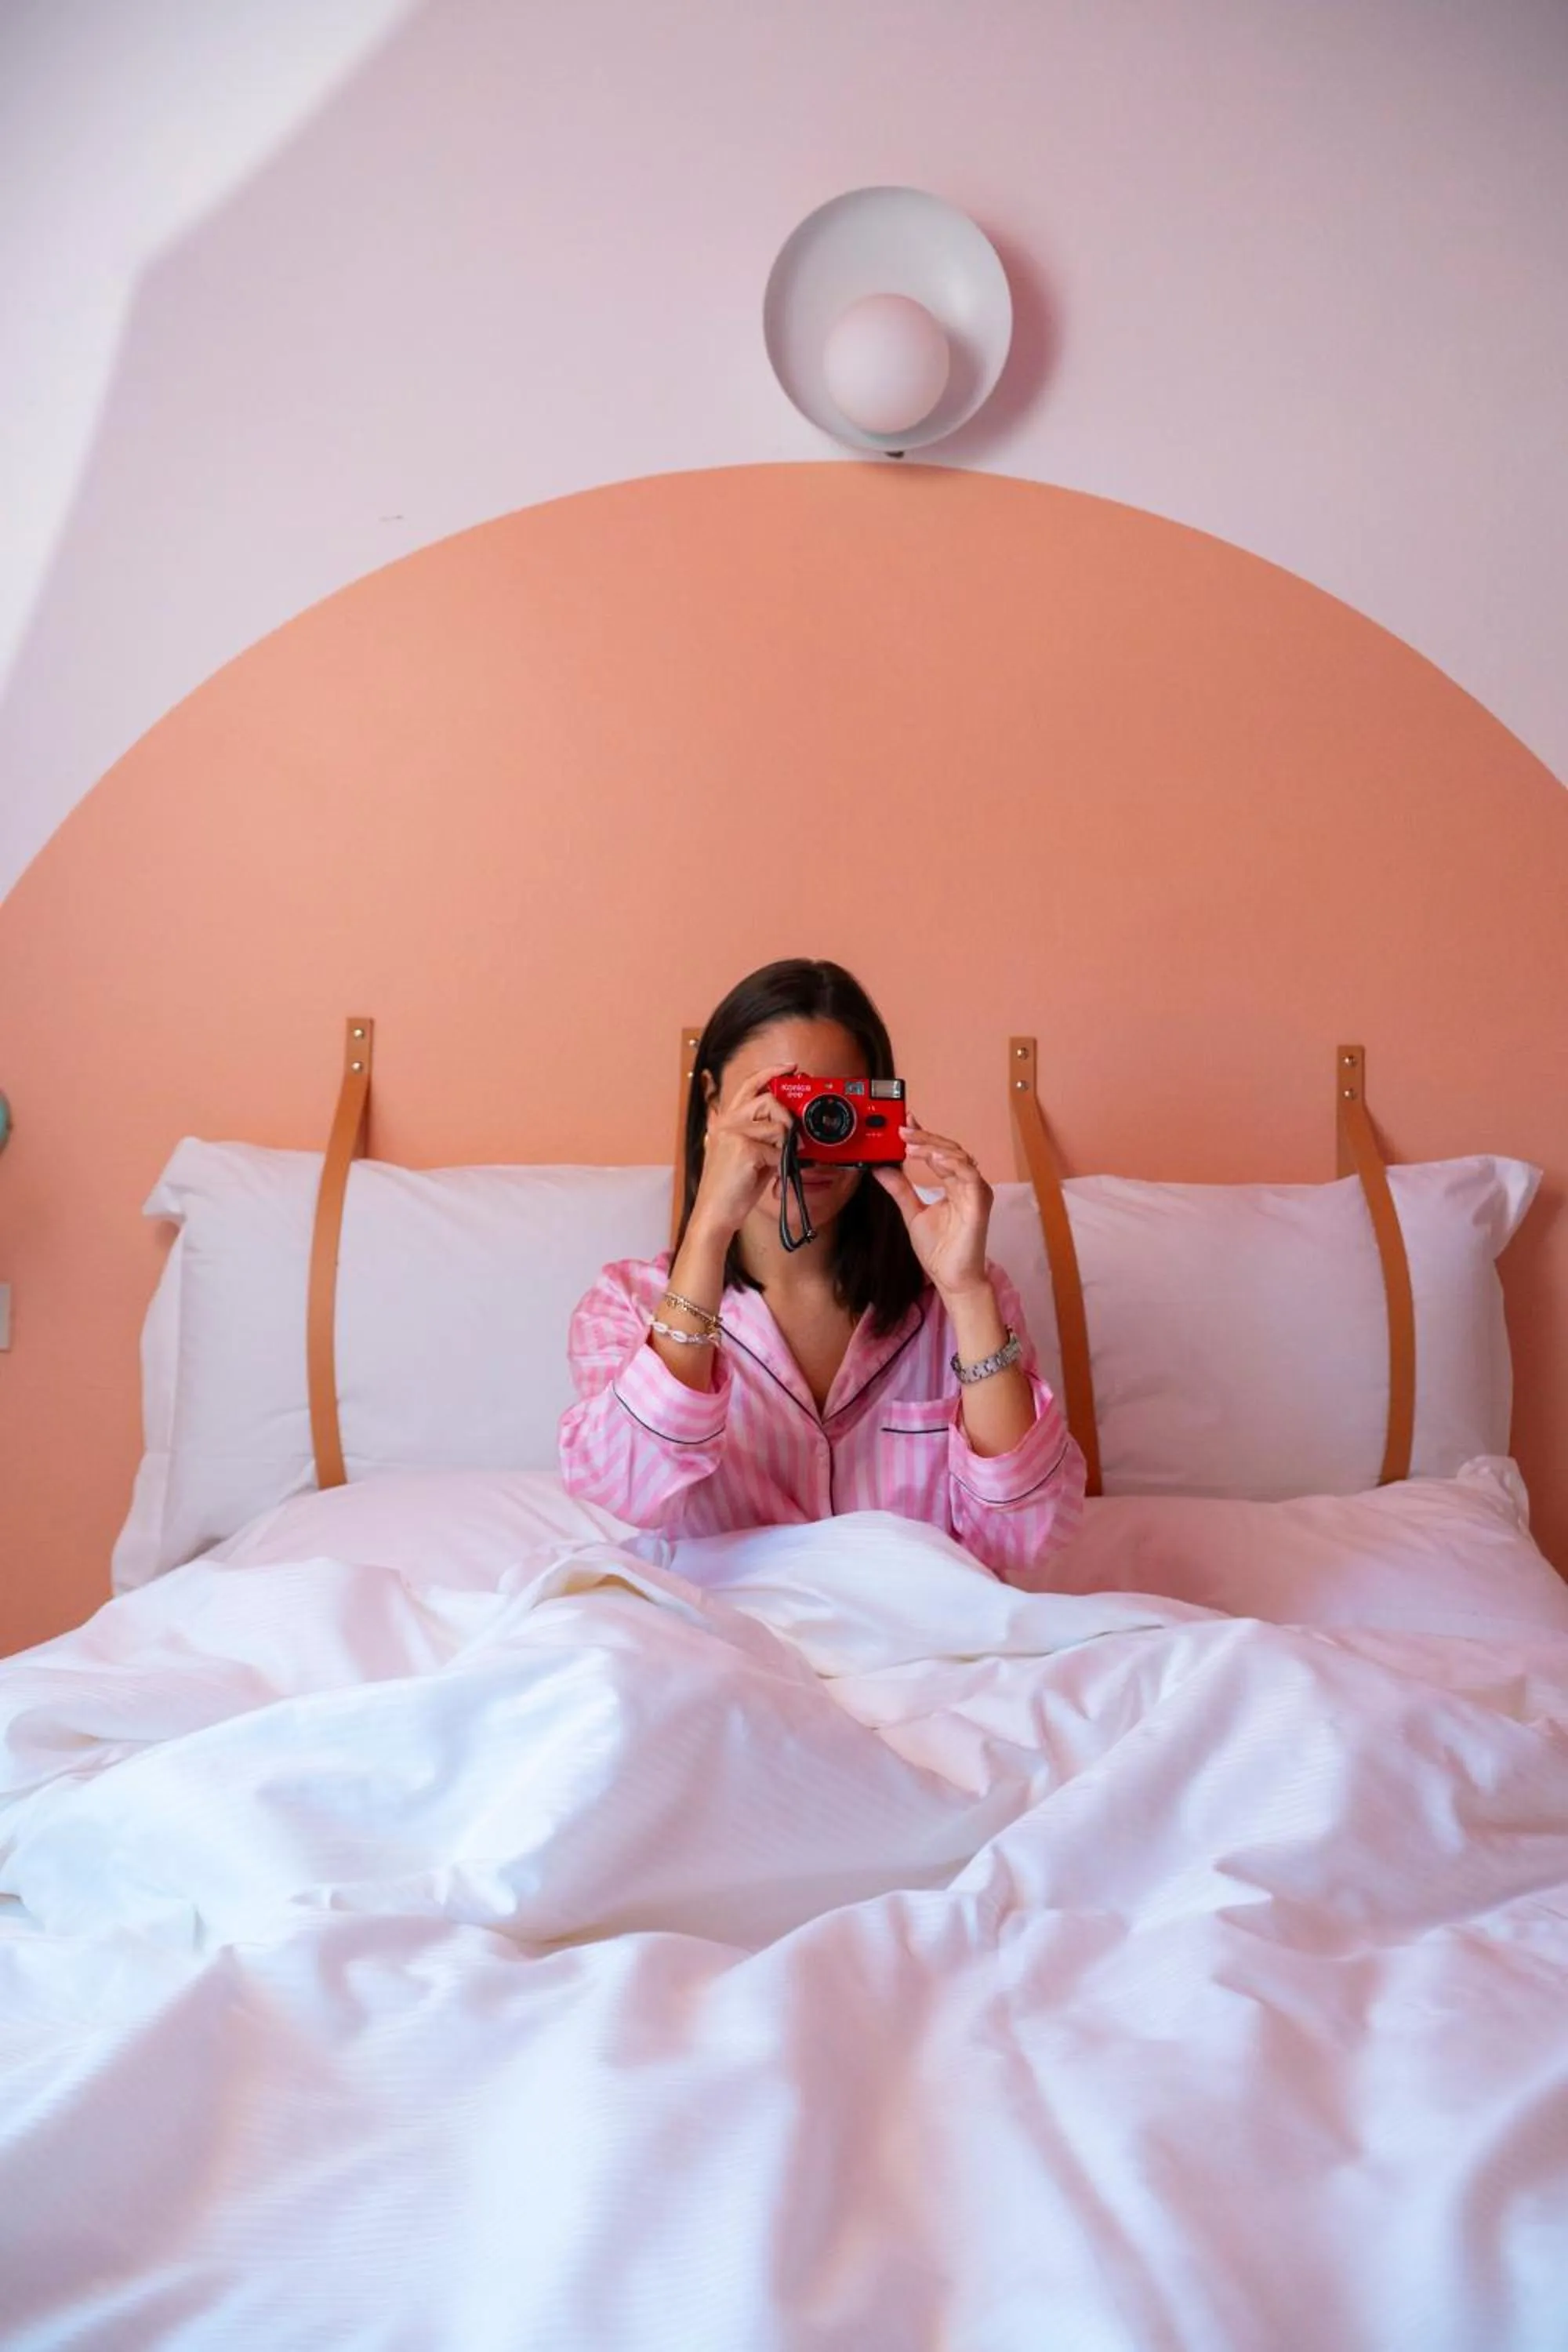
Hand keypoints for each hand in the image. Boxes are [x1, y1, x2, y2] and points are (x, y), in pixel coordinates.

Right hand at [690, 1062, 795, 1240]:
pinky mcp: (744, 1150)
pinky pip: (778, 1151)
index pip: (749, 1086)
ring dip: (785, 1146)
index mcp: (726, 1121)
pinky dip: (780, 1166)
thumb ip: (764, 1137)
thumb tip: (791, 1128)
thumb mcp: (748, 1156)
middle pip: (768, 1100)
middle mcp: (727, 1123)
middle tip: (792, 1135)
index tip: (791, 1068)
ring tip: (776, 1162)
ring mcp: (734, 1134)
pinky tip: (768, 1176)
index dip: (771, 1072)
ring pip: (778, 1126)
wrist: (715, 1214)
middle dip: (787, 1117)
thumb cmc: (732, 1189)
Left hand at [874, 1118, 993, 1301]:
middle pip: (949, 1149)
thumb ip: (900, 1189)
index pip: (939, 1152)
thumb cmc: (939, 1250)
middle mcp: (967, 1184)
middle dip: (925, 1137)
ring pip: (958, 1156)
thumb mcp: (912, 1212)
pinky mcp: (980, 1202)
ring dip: (934, 1147)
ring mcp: (975, 1191)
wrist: (951, 1278)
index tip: (904, 1122)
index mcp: (954, 1184)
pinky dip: (951, 1163)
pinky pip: (969, 1174)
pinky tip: (933, 1158)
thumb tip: (881, 1168)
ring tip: (911, 1145)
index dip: (924, 1134)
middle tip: (902, 1130)